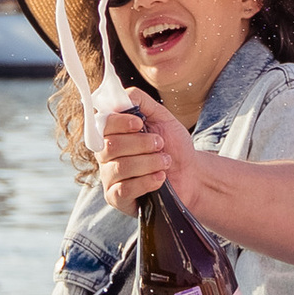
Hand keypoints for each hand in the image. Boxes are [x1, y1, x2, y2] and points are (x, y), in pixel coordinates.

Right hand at [94, 88, 195, 215]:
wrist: (191, 173)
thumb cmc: (173, 145)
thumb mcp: (161, 116)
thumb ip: (140, 101)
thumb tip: (122, 95)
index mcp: (113, 133)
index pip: (102, 124)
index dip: (119, 123)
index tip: (140, 123)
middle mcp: (106, 155)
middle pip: (110, 146)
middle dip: (141, 143)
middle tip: (160, 144)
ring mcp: (109, 177)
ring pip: (119, 167)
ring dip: (149, 162)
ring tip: (165, 162)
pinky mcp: (117, 198)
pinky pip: (123, 189)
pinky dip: (146, 181)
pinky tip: (160, 178)